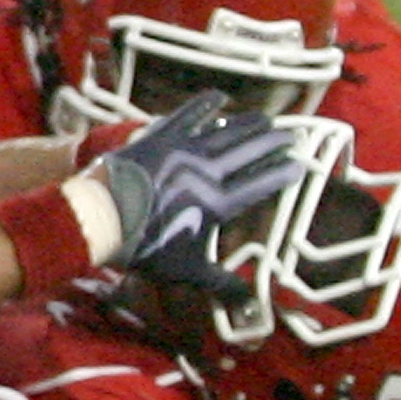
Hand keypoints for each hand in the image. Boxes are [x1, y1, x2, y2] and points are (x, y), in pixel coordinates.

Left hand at [96, 92, 301, 302]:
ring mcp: (182, 149)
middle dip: (273, 142)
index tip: (300, 164)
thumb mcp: (186, 269)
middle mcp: (205, 172)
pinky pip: (187, 115)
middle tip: (293, 134)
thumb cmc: (144, 246)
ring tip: (266, 119)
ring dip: (247, 124)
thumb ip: (221, 283)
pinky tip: (219, 96)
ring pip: (224, 131)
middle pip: (248, 151)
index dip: (282, 173)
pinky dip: (204, 105)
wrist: (100, 218)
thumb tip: (249, 303)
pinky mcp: (159, 136)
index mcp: (216, 203)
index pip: (259, 184)